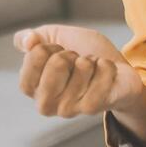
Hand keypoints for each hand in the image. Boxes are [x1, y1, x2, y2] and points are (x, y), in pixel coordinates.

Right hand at [14, 24, 142, 118]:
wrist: (118, 74)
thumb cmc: (83, 54)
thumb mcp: (55, 37)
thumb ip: (32, 37)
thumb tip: (28, 40)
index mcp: (31, 87)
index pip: (33, 56)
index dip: (50, 46)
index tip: (57, 52)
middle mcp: (44, 103)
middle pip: (57, 63)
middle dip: (72, 54)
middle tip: (77, 63)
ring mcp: (67, 109)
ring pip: (83, 66)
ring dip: (92, 60)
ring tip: (92, 71)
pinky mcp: (90, 108)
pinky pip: (102, 74)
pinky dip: (107, 66)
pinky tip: (105, 74)